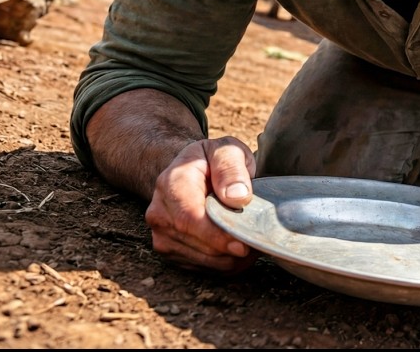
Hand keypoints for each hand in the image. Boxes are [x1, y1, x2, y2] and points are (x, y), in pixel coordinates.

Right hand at [145, 137, 258, 273]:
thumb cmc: (211, 160)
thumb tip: (238, 197)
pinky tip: (238, 246)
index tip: (242, 244)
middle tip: (259, 241)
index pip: (190, 219)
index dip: (217, 236)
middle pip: (197, 244)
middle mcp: (160, 213)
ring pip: (202, 260)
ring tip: (251, 240)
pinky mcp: (171, 252)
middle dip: (231, 249)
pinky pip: (203, 268)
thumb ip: (231, 169)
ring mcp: (162, 235)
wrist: (189, 171)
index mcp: (171, 184)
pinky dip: (225, 262)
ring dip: (231, 258)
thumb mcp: (226, 150)